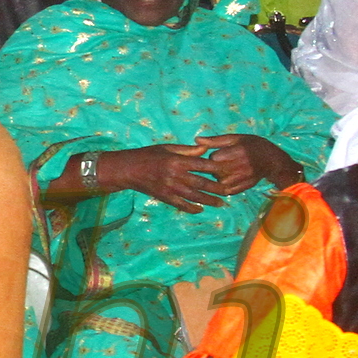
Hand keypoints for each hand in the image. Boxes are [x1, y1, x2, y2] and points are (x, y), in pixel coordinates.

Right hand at [104, 145, 236, 214]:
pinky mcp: (164, 197)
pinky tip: (201, 209)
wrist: (128, 170)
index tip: (228, 170)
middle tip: (230, 191)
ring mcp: (170, 188)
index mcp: (176, 161)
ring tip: (221, 203)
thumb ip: (187, 150)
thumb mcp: (166, 147)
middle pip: (201, 183)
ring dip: (209, 201)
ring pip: (194, 196)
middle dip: (217, 188)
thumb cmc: (147, 155)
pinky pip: (181, 205)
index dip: (216, 168)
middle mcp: (175, 176)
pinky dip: (192, 208)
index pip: (201, 165)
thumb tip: (205, 149)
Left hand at [198, 134, 300, 189]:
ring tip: (225, 170)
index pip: (214, 157)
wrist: (272, 161)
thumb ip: (215, 140)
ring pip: (218, 181)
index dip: (213, 155)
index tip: (219, 153)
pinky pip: (225, 190)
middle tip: (220, 162)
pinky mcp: (243, 188)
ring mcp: (242, 179)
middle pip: (214, 170)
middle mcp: (241, 167)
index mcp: (238, 152)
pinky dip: (223, 185)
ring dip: (218, 176)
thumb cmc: (252, 145)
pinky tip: (228, 178)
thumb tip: (196, 140)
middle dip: (213, 167)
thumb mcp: (236, 138)